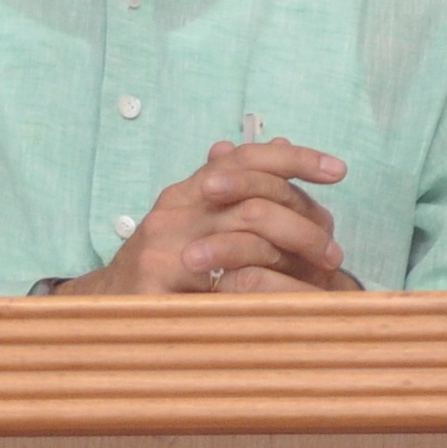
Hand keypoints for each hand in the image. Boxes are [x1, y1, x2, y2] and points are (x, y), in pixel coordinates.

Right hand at [67, 138, 358, 294]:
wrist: (106, 308)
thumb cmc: (167, 265)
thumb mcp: (202, 222)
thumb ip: (238, 187)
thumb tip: (276, 139)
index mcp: (189, 191)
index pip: (245, 159)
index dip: (294, 158)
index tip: (340, 169)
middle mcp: (173, 211)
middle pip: (253, 203)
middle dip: (303, 227)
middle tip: (333, 252)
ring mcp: (160, 247)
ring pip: (243, 241)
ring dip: (289, 259)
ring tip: (318, 279)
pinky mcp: (153, 285)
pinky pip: (220, 285)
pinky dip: (259, 291)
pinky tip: (284, 299)